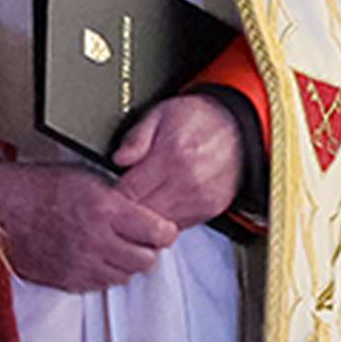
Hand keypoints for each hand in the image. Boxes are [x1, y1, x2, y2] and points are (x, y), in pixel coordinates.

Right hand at [0, 160, 177, 292]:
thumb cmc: (35, 189)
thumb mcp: (84, 178)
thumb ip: (118, 198)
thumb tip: (143, 211)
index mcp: (105, 209)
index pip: (159, 233)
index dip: (163, 230)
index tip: (160, 227)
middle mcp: (96, 240)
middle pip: (146, 260)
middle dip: (147, 248)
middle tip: (139, 238)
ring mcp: (81, 264)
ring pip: (125, 276)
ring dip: (125, 263)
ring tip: (113, 247)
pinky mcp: (67, 280)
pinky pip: (100, 285)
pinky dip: (103, 274)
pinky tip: (94, 257)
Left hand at [113, 94, 242, 229]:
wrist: (236, 126)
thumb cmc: (195, 119)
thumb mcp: (159, 114)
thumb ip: (136, 137)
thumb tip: (118, 158)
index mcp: (172, 156)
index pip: (129, 192)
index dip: (112, 196)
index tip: (104, 193)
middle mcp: (188, 181)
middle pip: (142, 213)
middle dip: (125, 211)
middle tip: (115, 204)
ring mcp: (201, 198)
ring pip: (159, 224)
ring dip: (143, 220)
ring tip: (136, 204)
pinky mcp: (211, 209)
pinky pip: (178, 226)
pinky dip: (164, 221)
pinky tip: (157, 206)